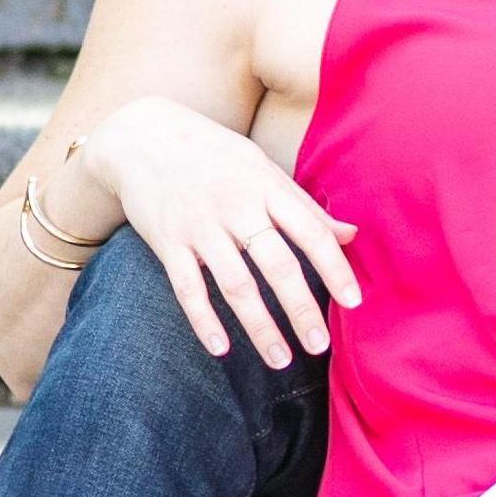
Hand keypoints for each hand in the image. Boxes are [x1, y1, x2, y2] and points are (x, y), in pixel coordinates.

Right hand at [77, 95, 360, 367]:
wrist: (141, 136)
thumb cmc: (213, 154)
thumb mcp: (262, 167)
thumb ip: (305, 205)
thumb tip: (352, 234)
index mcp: (266, 186)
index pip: (311, 231)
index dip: (335, 268)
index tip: (354, 302)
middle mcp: (236, 207)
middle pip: (277, 265)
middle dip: (301, 309)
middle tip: (319, 345)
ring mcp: (200, 226)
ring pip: (235, 285)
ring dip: (260, 327)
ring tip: (281, 361)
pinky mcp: (167, 242)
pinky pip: (187, 289)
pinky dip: (204, 321)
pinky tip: (222, 349)